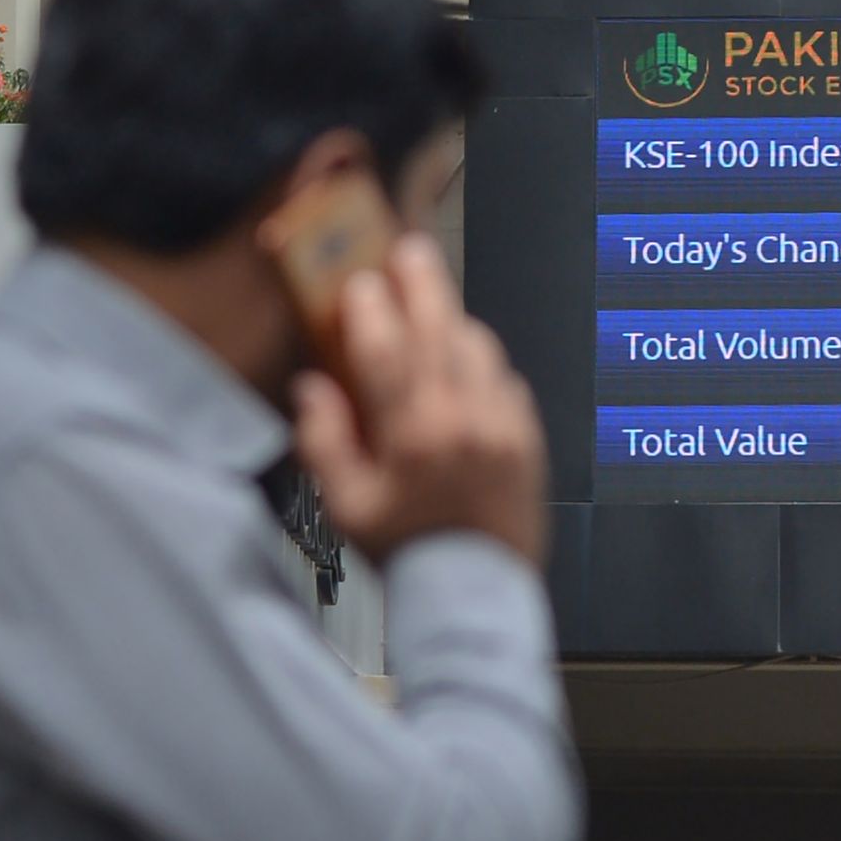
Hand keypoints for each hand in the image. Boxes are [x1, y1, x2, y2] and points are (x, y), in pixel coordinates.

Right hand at [294, 235, 547, 566]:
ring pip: (478, 348)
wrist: (476, 590)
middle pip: (440, 329)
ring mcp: (501, 426)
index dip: (368, 308)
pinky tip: (464, 365)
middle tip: (409, 250)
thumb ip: (325, 444)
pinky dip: (483, 362)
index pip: (385, 351)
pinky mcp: (527, 436)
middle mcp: (461, 422)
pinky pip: (506, 378)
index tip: (357, 283)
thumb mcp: (347, 509)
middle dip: (422, 282)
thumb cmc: (410, 553)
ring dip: (453, 319)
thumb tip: (313, 391)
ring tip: (432, 308)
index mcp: (411, 437)